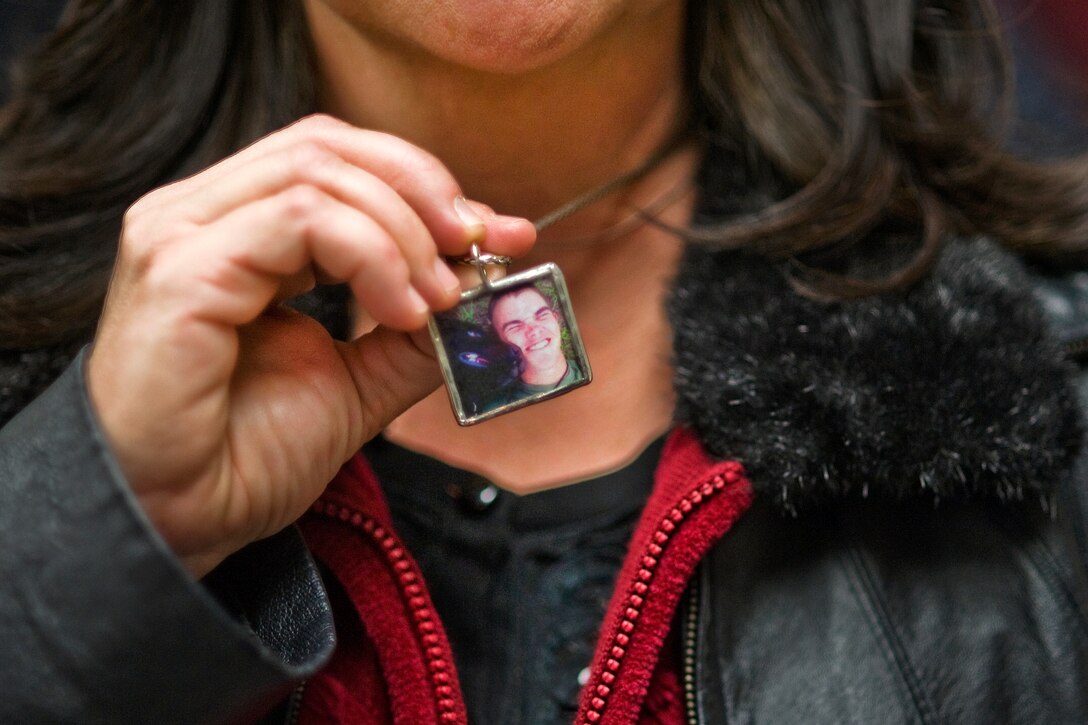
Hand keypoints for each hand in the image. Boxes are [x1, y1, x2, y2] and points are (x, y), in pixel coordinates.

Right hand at [87, 115, 535, 576]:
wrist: (184, 522)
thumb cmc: (247, 454)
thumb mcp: (360, 379)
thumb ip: (415, 328)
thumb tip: (484, 286)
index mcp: (236, 228)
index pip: (336, 158)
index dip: (423, 183)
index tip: (497, 233)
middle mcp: (200, 215)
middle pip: (329, 146)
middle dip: (423, 194)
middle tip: (478, 253)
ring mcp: (181, 234)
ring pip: (319, 173)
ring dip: (405, 232)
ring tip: (436, 301)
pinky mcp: (181, 270)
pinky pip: (301, 221)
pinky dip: (372, 255)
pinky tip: (401, 309)